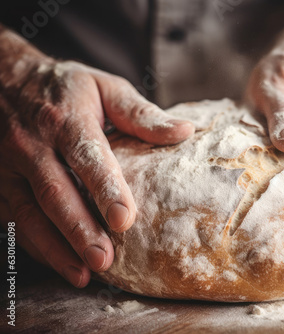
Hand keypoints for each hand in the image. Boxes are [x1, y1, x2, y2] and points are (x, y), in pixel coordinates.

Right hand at [0, 58, 193, 286]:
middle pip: (56, 192)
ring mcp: (9, 165)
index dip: (106, 188)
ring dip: (55, 247)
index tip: (125, 218)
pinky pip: (14, 218)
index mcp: (66, 119)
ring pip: (29, 212)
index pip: (87, 157)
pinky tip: (59, 263)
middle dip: (79, 230)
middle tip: (104, 259)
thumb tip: (185, 132)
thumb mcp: (105, 87)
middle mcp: (33, 144)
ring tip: (82, 273)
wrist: (4, 78)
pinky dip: (35, 244)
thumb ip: (142, 114)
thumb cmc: (66, 87)